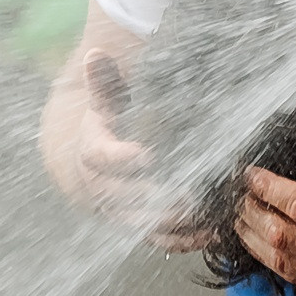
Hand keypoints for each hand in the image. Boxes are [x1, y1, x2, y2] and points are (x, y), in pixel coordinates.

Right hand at [41, 50, 209, 251]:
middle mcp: (101, 187)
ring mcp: (116, 211)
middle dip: (157, 199)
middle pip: (126, 198)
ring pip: (142, 224)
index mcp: (94, 152)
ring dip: (174, 225)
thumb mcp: (105, 103)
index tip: (146, 156)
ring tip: (207, 219)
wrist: (86, 164)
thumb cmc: (105, 127)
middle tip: (190, 198)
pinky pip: (155, 240)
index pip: (104, 157)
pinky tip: (209, 235)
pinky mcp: (133, 226)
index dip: (123, 158)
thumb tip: (95, 54)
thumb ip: (105, 82)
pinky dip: (182, 241)